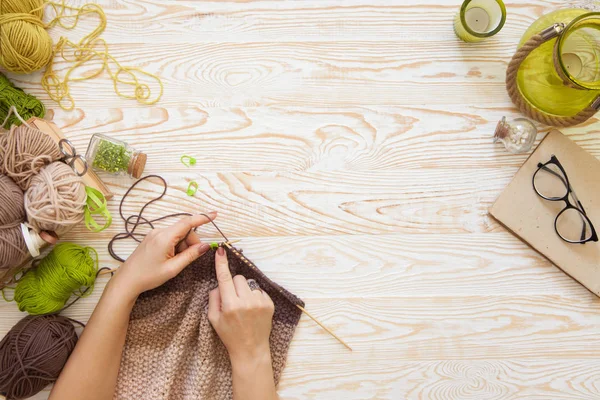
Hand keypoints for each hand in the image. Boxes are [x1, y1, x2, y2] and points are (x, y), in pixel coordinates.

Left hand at [111, 212, 216, 298]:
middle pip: (184, 230)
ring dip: (183, 246)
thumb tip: (205, 246)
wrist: (127, 280)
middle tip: (189, 259)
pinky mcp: (152, 238)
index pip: (187, 223)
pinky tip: (170, 258)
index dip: (202, 218)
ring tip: (175, 261)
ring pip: (178, 235)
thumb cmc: (149, 276)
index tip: (215, 214)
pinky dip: (175, 246)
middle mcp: (159, 231)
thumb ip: (190, 255)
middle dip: (191, 242)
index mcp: (164, 237)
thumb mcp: (173, 268)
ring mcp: (154, 234)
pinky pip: (170, 237)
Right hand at [208, 247, 274, 363]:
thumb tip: (219, 284)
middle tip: (233, 298)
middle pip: (238, 278)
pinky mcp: (269, 304)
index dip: (222, 263)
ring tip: (244, 305)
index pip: (225, 278)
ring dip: (245, 290)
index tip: (221, 251)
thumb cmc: (229, 335)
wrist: (250, 349)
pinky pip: (259, 290)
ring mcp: (260, 302)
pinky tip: (253, 308)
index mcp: (230, 305)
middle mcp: (246, 302)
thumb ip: (213, 298)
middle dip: (234, 284)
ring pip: (249, 283)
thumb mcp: (213, 319)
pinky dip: (255, 295)